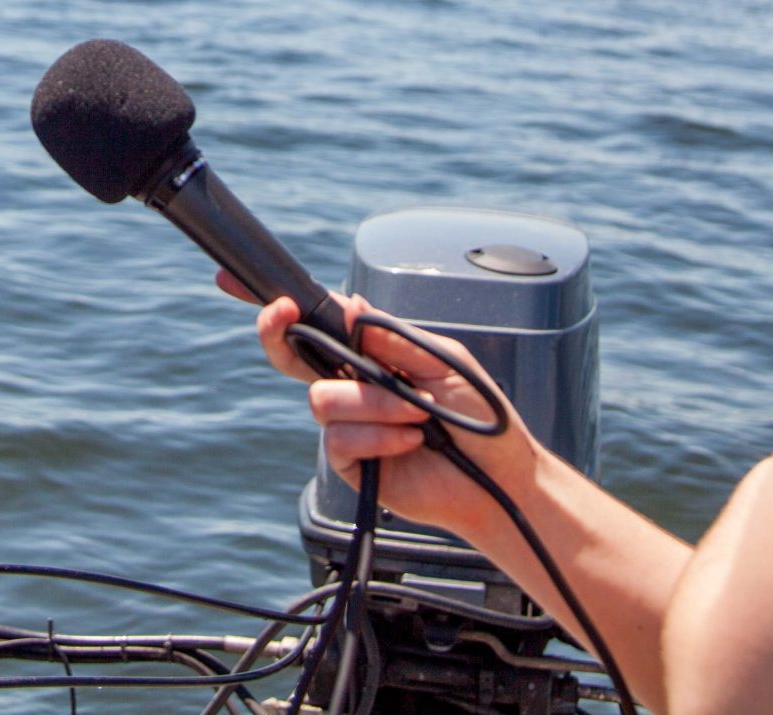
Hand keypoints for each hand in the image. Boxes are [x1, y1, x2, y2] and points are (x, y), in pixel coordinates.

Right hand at [224, 271, 541, 547]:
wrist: (499, 477)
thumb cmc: (479, 417)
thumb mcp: (443, 360)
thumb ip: (393, 337)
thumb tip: (349, 306)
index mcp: (372, 355)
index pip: (321, 324)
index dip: (283, 309)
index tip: (273, 294)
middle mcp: (352, 386)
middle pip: (292, 356)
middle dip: (278, 332)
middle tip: (282, 314)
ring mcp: (348, 424)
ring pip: (324, 398)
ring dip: (376, 403)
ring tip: (420, 415)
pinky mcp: (350, 463)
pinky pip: (340, 438)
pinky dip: (380, 436)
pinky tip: (412, 441)